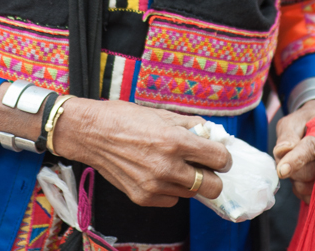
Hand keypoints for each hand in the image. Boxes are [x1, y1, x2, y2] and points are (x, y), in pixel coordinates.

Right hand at [54, 98, 231, 207]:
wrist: (91, 133)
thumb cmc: (125, 117)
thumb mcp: (160, 113)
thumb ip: (189, 125)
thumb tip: (210, 133)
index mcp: (175, 140)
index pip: (219, 159)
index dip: (222, 156)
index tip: (217, 153)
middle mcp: (168, 166)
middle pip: (213, 186)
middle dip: (212, 175)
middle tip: (202, 165)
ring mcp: (155, 185)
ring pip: (191, 194)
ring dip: (189, 181)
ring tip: (174, 165)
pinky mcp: (143, 198)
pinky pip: (171, 200)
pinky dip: (170, 189)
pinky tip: (157, 173)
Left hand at [273, 99, 314, 202]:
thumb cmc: (307, 125)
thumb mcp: (292, 122)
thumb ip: (286, 136)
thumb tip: (282, 152)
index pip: (314, 147)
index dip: (296, 159)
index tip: (282, 170)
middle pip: (314, 170)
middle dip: (293, 171)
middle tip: (285, 162)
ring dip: (298, 181)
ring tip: (298, 167)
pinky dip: (305, 192)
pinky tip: (304, 179)